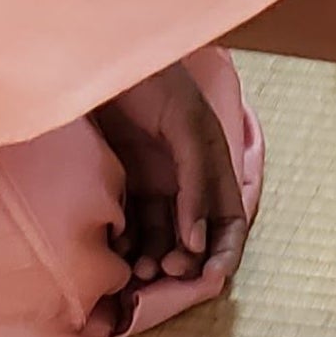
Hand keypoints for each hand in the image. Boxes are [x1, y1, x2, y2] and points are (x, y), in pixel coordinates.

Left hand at [87, 63, 245, 291]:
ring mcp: (155, 182)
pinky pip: (132, 223)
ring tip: (136, 269)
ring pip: (162, 235)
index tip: (208, 279)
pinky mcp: (126, 182)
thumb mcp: (186, 125)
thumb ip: (196, 181)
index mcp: (213, 166)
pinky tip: (117, 251)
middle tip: (161, 271)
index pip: (229, 221)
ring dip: (154, 257)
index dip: (225, 253)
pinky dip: (129, 242)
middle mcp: (188, 180)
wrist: (106, 57)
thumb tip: (196, 241)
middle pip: (195, 236)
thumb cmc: (154, 80)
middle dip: (184, 261)